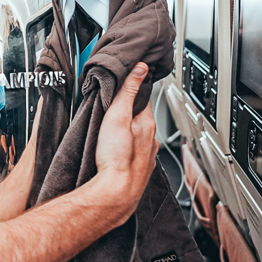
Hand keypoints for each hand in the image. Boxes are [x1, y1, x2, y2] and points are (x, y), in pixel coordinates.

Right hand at [92, 63, 157, 221]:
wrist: (115, 193)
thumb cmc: (115, 157)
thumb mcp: (117, 116)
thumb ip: (128, 91)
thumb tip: (141, 68)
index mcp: (147, 124)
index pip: (142, 98)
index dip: (131, 91)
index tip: (121, 86)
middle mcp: (151, 140)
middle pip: (139, 118)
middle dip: (127, 112)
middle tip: (110, 110)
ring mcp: (146, 156)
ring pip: (137, 137)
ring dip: (127, 132)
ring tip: (110, 131)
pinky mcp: (138, 170)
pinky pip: (133, 153)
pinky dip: (125, 148)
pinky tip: (114, 151)